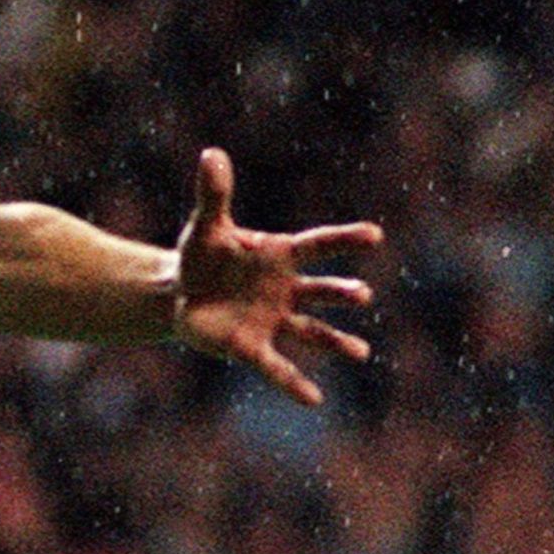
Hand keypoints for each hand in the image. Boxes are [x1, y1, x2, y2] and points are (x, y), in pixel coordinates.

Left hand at [172, 148, 381, 404]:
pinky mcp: (252, 348)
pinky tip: (315, 399)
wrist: (179, 293)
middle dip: (339, 294)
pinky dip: (294, 383)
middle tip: (362, 295)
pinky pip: (277, 367)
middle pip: (320, 292)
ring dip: (336, 342)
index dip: (344, 240)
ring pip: (311, 332)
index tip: (374, 236)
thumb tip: (210, 154)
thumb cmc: (202, 256)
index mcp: (279, 256)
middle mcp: (285, 290)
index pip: (317, 245)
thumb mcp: (206, 225)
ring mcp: (273, 320)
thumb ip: (214, 194)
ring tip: (361, 353)